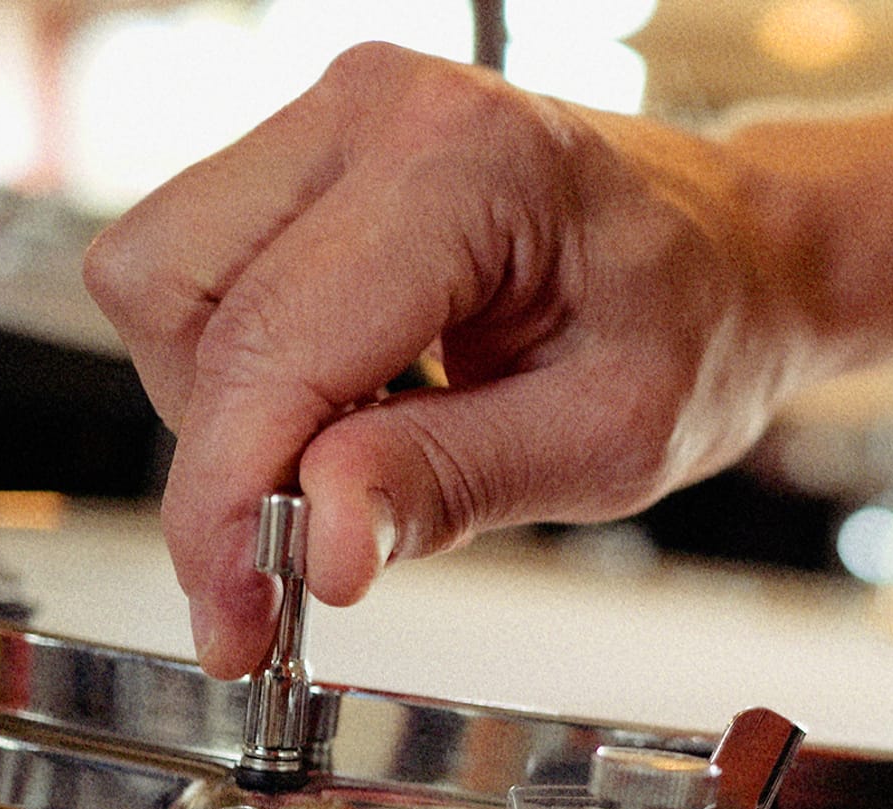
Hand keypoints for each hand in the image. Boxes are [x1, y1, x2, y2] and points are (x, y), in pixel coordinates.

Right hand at [84, 43, 807, 677]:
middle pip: (177, 299)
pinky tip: (352, 399)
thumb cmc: (696, 325)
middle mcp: (375, 109)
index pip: (274, 344)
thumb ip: (452, 484)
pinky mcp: (309, 155)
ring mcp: (331, 118)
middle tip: (301, 556)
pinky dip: (248, 368)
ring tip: (356, 451)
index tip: (235, 616)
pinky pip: (201, 271)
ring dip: (228, 408)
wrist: (730, 254)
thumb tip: (320, 546)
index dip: (228, 501)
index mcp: (465, 164)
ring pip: (162, 283)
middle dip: (221, 455)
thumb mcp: (605, 440)